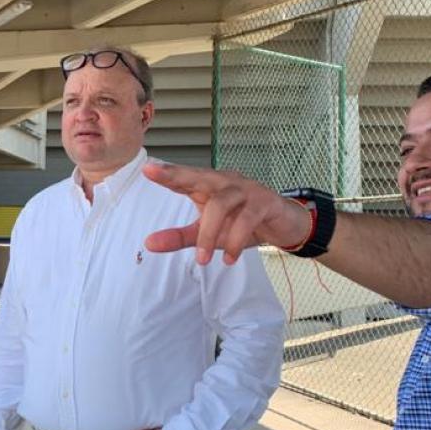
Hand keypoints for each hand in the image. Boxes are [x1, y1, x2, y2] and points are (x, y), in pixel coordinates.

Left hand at [141, 162, 311, 265]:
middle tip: (156, 175)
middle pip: (199, 177)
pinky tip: (229, 259)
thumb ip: (179, 237)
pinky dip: (236, 241)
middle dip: (178, 176)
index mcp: (209, 186)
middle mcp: (226, 182)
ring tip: (203, 260)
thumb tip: (148, 244)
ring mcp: (247, 190)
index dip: (167, 173)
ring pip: (221, 203)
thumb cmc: (240, 224)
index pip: (184, 178)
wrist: (284, 226)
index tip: (146, 168)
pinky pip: (247, 219)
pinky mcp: (266, 202)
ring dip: (209, 234)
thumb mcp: (207, 233)